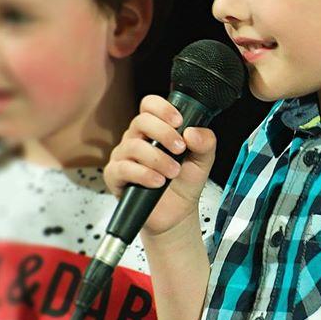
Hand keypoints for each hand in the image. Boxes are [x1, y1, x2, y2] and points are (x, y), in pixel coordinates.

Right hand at [104, 94, 216, 237]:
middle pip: (141, 121)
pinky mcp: (115, 176)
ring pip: (133, 146)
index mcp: (155, 130)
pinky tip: (158, 181)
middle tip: (180, 150)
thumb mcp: (203, 161)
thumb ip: (205, 143)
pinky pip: (122, 168)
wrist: (176, 214)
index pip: (149, 105)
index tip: (178, 121)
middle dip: (164, 134)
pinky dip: (143, 174)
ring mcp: (124, 156)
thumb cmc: (184, 183)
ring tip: (173, 172)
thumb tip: (193, 132)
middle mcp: (136, 139)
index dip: (162, 108)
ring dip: (157, 158)